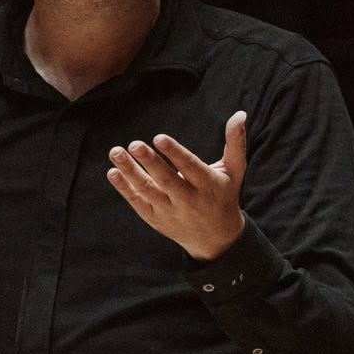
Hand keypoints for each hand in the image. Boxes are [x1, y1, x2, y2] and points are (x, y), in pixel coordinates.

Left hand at [106, 111, 247, 261]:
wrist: (216, 239)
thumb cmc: (224, 195)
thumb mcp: (234, 170)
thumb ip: (235, 142)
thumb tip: (240, 114)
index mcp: (208, 185)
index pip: (190, 167)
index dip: (175, 153)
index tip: (159, 138)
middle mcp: (189, 200)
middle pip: (167, 180)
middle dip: (150, 162)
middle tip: (134, 144)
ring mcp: (171, 211)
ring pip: (148, 191)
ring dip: (130, 173)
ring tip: (116, 152)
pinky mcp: (157, 219)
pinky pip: (138, 203)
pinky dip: (125, 189)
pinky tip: (113, 172)